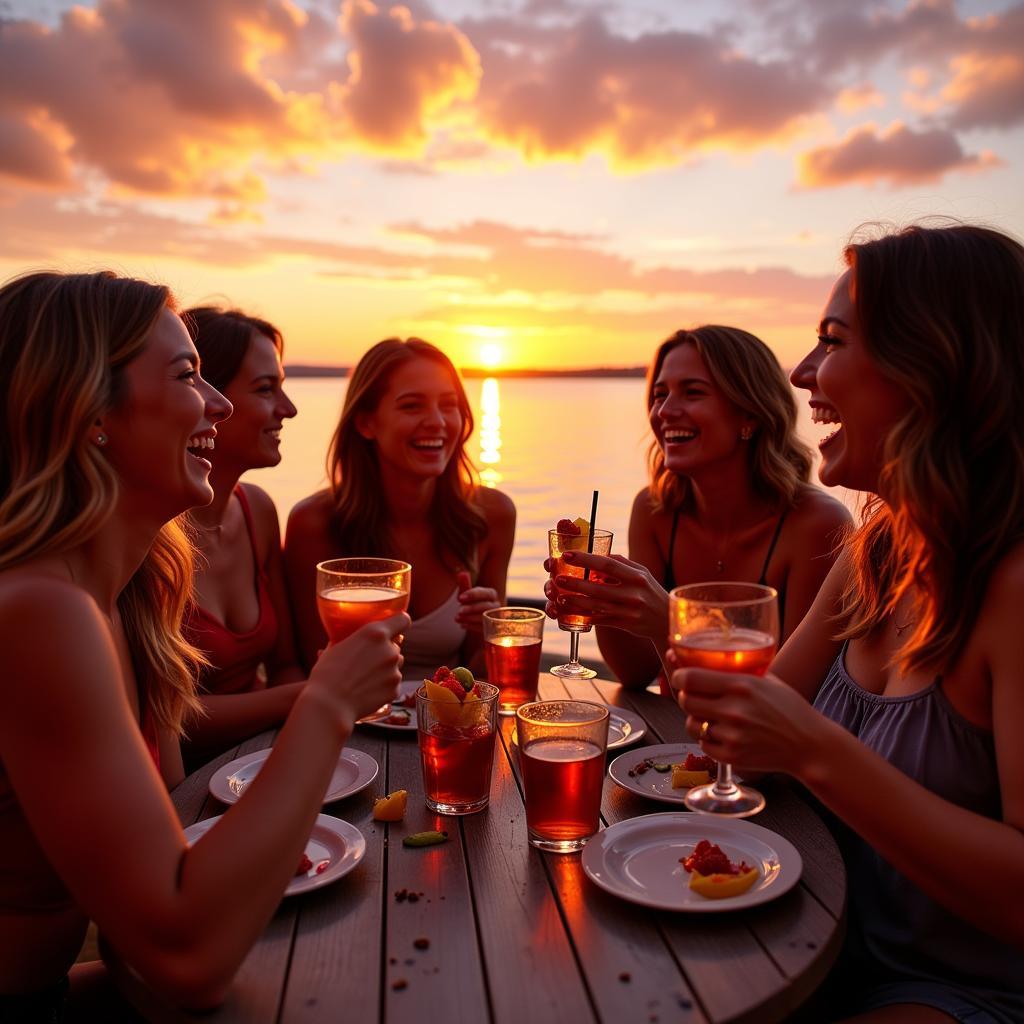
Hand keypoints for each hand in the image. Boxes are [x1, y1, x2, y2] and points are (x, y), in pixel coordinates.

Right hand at [308, 612, 408, 726]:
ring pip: (395, 666)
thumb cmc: (326, 674)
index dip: (399, 623)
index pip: (402, 619)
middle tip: (366, 660)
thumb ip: (349, 640)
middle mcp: (389, 650)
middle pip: (396, 646)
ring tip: (364, 678)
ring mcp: (394, 671)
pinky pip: (392, 684)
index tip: (395, 627)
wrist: (329, 705)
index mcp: (375, 633)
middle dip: (384, 651)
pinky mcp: (395, 689)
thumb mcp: (335, 647)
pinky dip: (383, 687)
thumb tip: (347, 640)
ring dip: (385, 669)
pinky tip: (366, 691)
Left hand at [454, 570, 499, 633]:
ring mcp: (495, 619)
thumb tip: (461, 573)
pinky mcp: (491, 629)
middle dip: (472, 608)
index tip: (460, 598)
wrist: (477, 619)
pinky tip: (462, 625)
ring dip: (470, 618)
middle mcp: (496, 606)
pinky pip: (484, 629)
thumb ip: (465, 585)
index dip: (473, 595)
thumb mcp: (467, 594)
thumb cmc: (472, 603)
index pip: (486, 593)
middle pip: (487, 607)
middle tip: (459, 610)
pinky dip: (472, 627)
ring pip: (486, 618)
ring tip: (457, 618)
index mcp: (491, 594)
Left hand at [543, 552, 666, 639]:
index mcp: (637, 576)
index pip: (607, 564)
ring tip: (559, 597)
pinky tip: (570, 612)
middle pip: (598, 587)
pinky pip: (600, 620)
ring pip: (596, 606)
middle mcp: (633, 594)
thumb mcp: (642, 573)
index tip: (567, 555)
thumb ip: (621, 563)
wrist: (667, 620)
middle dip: (575, 582)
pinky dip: (584, 616)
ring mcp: (629, 611)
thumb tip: (597, 553)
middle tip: (558, 578)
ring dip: (575, 601)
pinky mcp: (625, 625)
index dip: (585, 559)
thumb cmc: (650, 591)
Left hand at [672, 667, 821, 777]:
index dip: (678, 676)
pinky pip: (703, 745)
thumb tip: (705, 659)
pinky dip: (708, 739)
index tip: (679, 677)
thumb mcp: (767, 681)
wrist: (809, 745)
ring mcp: (732, 735)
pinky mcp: (732, 756)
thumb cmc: (789, 709)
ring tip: (711, 717)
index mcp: (740, 685)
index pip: (690, 678)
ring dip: (696, 720)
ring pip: (692, 725)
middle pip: (686, 701)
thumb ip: (737, 672)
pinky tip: (723, 734)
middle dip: (686, 697)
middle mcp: (733, 710)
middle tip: (695, 697)